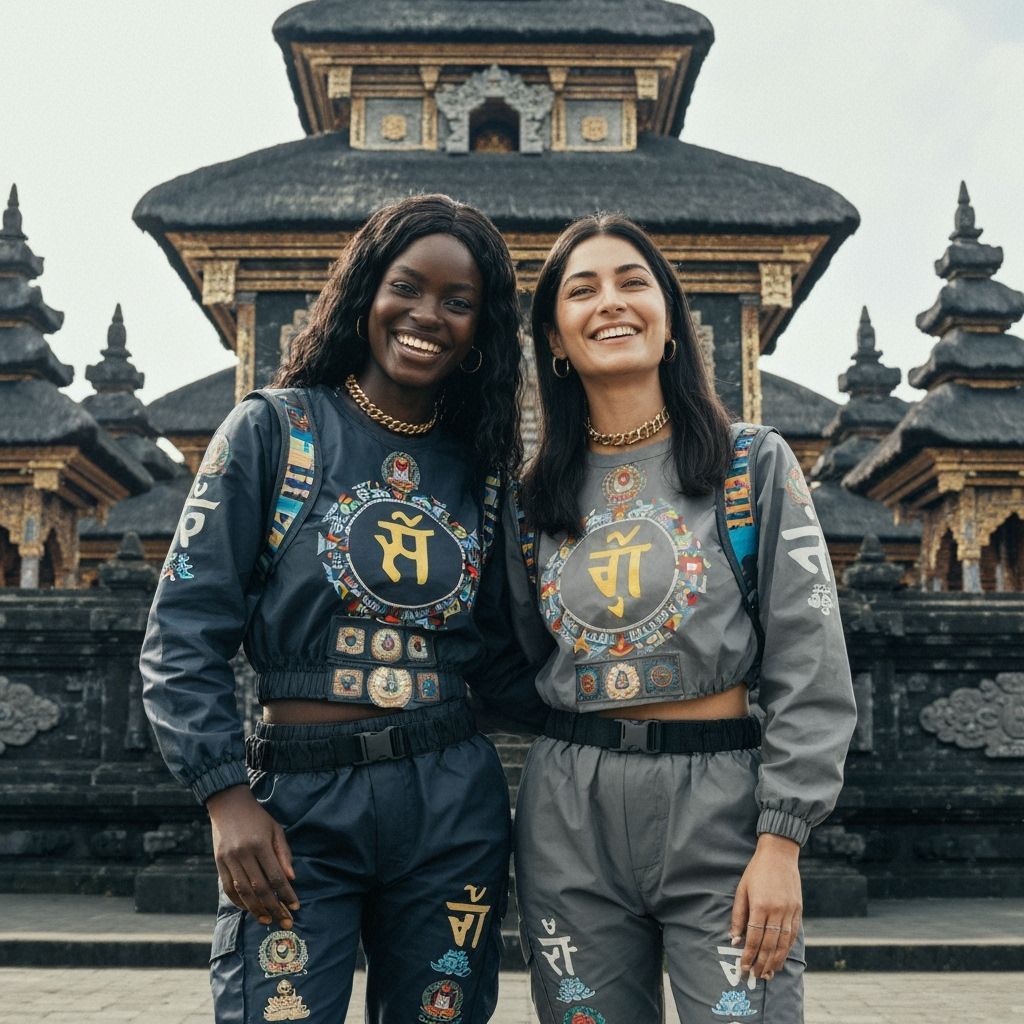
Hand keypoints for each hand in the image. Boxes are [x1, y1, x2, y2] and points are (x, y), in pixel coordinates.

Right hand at [207, 784, 298, 928]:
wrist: (228, 805)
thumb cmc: (257, 817)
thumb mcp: (275, 829)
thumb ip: (283, 854)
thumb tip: (291, 879)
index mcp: (260, 844)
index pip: (276, 876)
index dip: (286, 894)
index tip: (295, 907)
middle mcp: (243, 853)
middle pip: (260, 888)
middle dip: (274, 907)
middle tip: (285, 921)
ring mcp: (229, 859)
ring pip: (243, 892)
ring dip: (256, 909)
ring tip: (267, 919)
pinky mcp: (218, 863)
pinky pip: (228, 888)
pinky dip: (239, 902)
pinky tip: (249, 908)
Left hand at [729, 833, 801, 980]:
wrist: (779, 854)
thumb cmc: (756, 871)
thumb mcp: (742, 889)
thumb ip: (738, 915)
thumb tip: (734, 938)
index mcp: (760, 905)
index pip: (753, 937)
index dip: (748, 955)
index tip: (743, 967)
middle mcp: (776, 910)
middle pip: (769, 944)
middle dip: (761, 963)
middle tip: (755, 976)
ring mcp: (789, 911)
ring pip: (783, 943)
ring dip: (775, 961)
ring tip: (768, 973)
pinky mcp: (798, 910)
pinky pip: (792, 935)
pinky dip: (787, 949)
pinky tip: (781, 958)